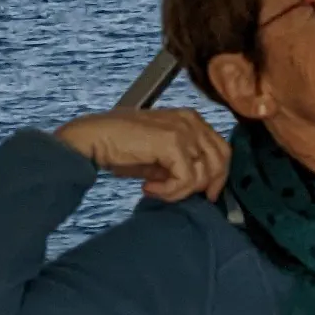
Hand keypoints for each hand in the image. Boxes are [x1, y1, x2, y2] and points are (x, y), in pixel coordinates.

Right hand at [56, 109, 227, 205]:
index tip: (204, 194)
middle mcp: (191, 120)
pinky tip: (148, 188)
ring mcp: (183, 129)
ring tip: (155, 190)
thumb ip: (181, 165)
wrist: (93, 138)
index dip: (217, 176)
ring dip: (180, 190)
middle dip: (204, 185)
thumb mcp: (158, 157)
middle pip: (220, 160)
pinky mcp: (172, 142)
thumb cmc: (120, 147)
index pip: (222, 149)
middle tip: (178, 196)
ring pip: (205, 172)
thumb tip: (195, 185)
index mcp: (190, 119)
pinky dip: (169, 191)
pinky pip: (186, 179)